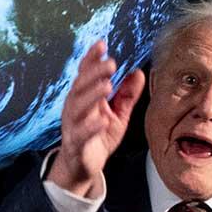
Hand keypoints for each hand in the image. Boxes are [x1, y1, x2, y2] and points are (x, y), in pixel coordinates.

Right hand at [46, 40, 144, 196]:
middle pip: (80, 86)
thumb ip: (127, 95)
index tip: (102, 44)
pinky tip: (102, 119)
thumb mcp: (117, 114)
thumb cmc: (98, 136)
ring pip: (79, 107)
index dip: (91, 59)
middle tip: (110, 63)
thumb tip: (139, 72)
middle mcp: (74, 108)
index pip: (85, 73)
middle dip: (93, 73)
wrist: (84, 167)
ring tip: (107, 85)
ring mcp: (73, 125)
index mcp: (83, 97)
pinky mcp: (76, 144)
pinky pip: (82, 134)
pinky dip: (91, 126)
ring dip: (92, 94)